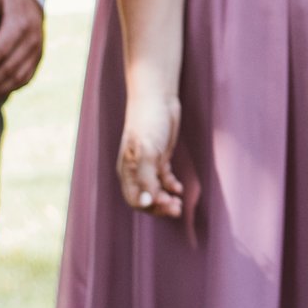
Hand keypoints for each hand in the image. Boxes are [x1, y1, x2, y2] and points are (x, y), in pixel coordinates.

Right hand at [117, 85, 184, 219]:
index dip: (150, 206)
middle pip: (147, 197)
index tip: (166, 204)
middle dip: (160, 206)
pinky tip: (180, 189)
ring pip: (156, 189)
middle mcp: (136, 169)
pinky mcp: (160, 156)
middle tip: (177, 209)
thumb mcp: (148, 152)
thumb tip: (146, 204)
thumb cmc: (148, 123)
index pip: (135, 199)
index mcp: (127, 170)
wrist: (157, 98)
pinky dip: (171, 185)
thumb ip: (146, 179)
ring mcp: (148, 163)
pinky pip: (164, 178)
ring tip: (179, 204)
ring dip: (167, 199)